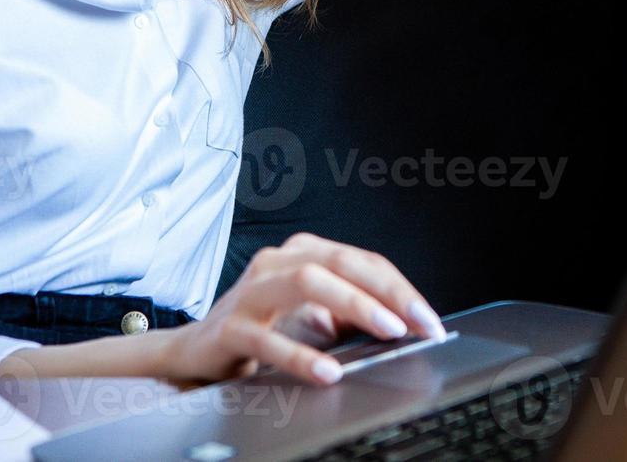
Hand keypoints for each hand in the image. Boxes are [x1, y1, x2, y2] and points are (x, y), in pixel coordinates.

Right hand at [157, 232, 445, 387]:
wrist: (197, 350)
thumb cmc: (261, 327)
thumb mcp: (313, 315)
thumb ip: (350, 312)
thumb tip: (400, 323)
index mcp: (302, 253)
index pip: (362, 261)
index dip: (400, 288)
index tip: (429, 320)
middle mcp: (277, 262)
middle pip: (341, 262)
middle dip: (388, 292)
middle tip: (418, 323)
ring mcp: (251, 291)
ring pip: (308, 282)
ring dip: (355, 305)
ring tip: (388, 332)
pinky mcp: (231, 327)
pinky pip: (270, 339)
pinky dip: (303, 355)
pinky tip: (329, 372)